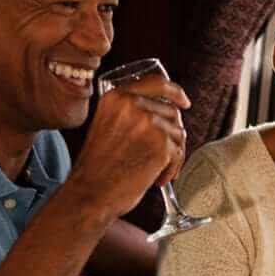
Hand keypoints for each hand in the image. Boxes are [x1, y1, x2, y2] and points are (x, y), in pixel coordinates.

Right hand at [70, 74, 189, 215]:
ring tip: (154, 169)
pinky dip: (171, 169)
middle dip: (171, 135)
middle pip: (171, 112)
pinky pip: (179, 153)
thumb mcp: (105, 125)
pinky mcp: (161, 143)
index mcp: (116, 97)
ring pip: (178, 133)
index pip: (156, 83)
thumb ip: (128, 112)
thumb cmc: (97, 167)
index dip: (175, 92)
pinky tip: (156, 178)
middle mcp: (132, 104)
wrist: (90, 192)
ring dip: (171, 154)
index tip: (184, 102)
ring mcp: (148, 122)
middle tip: (161, 155)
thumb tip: (162, 111)